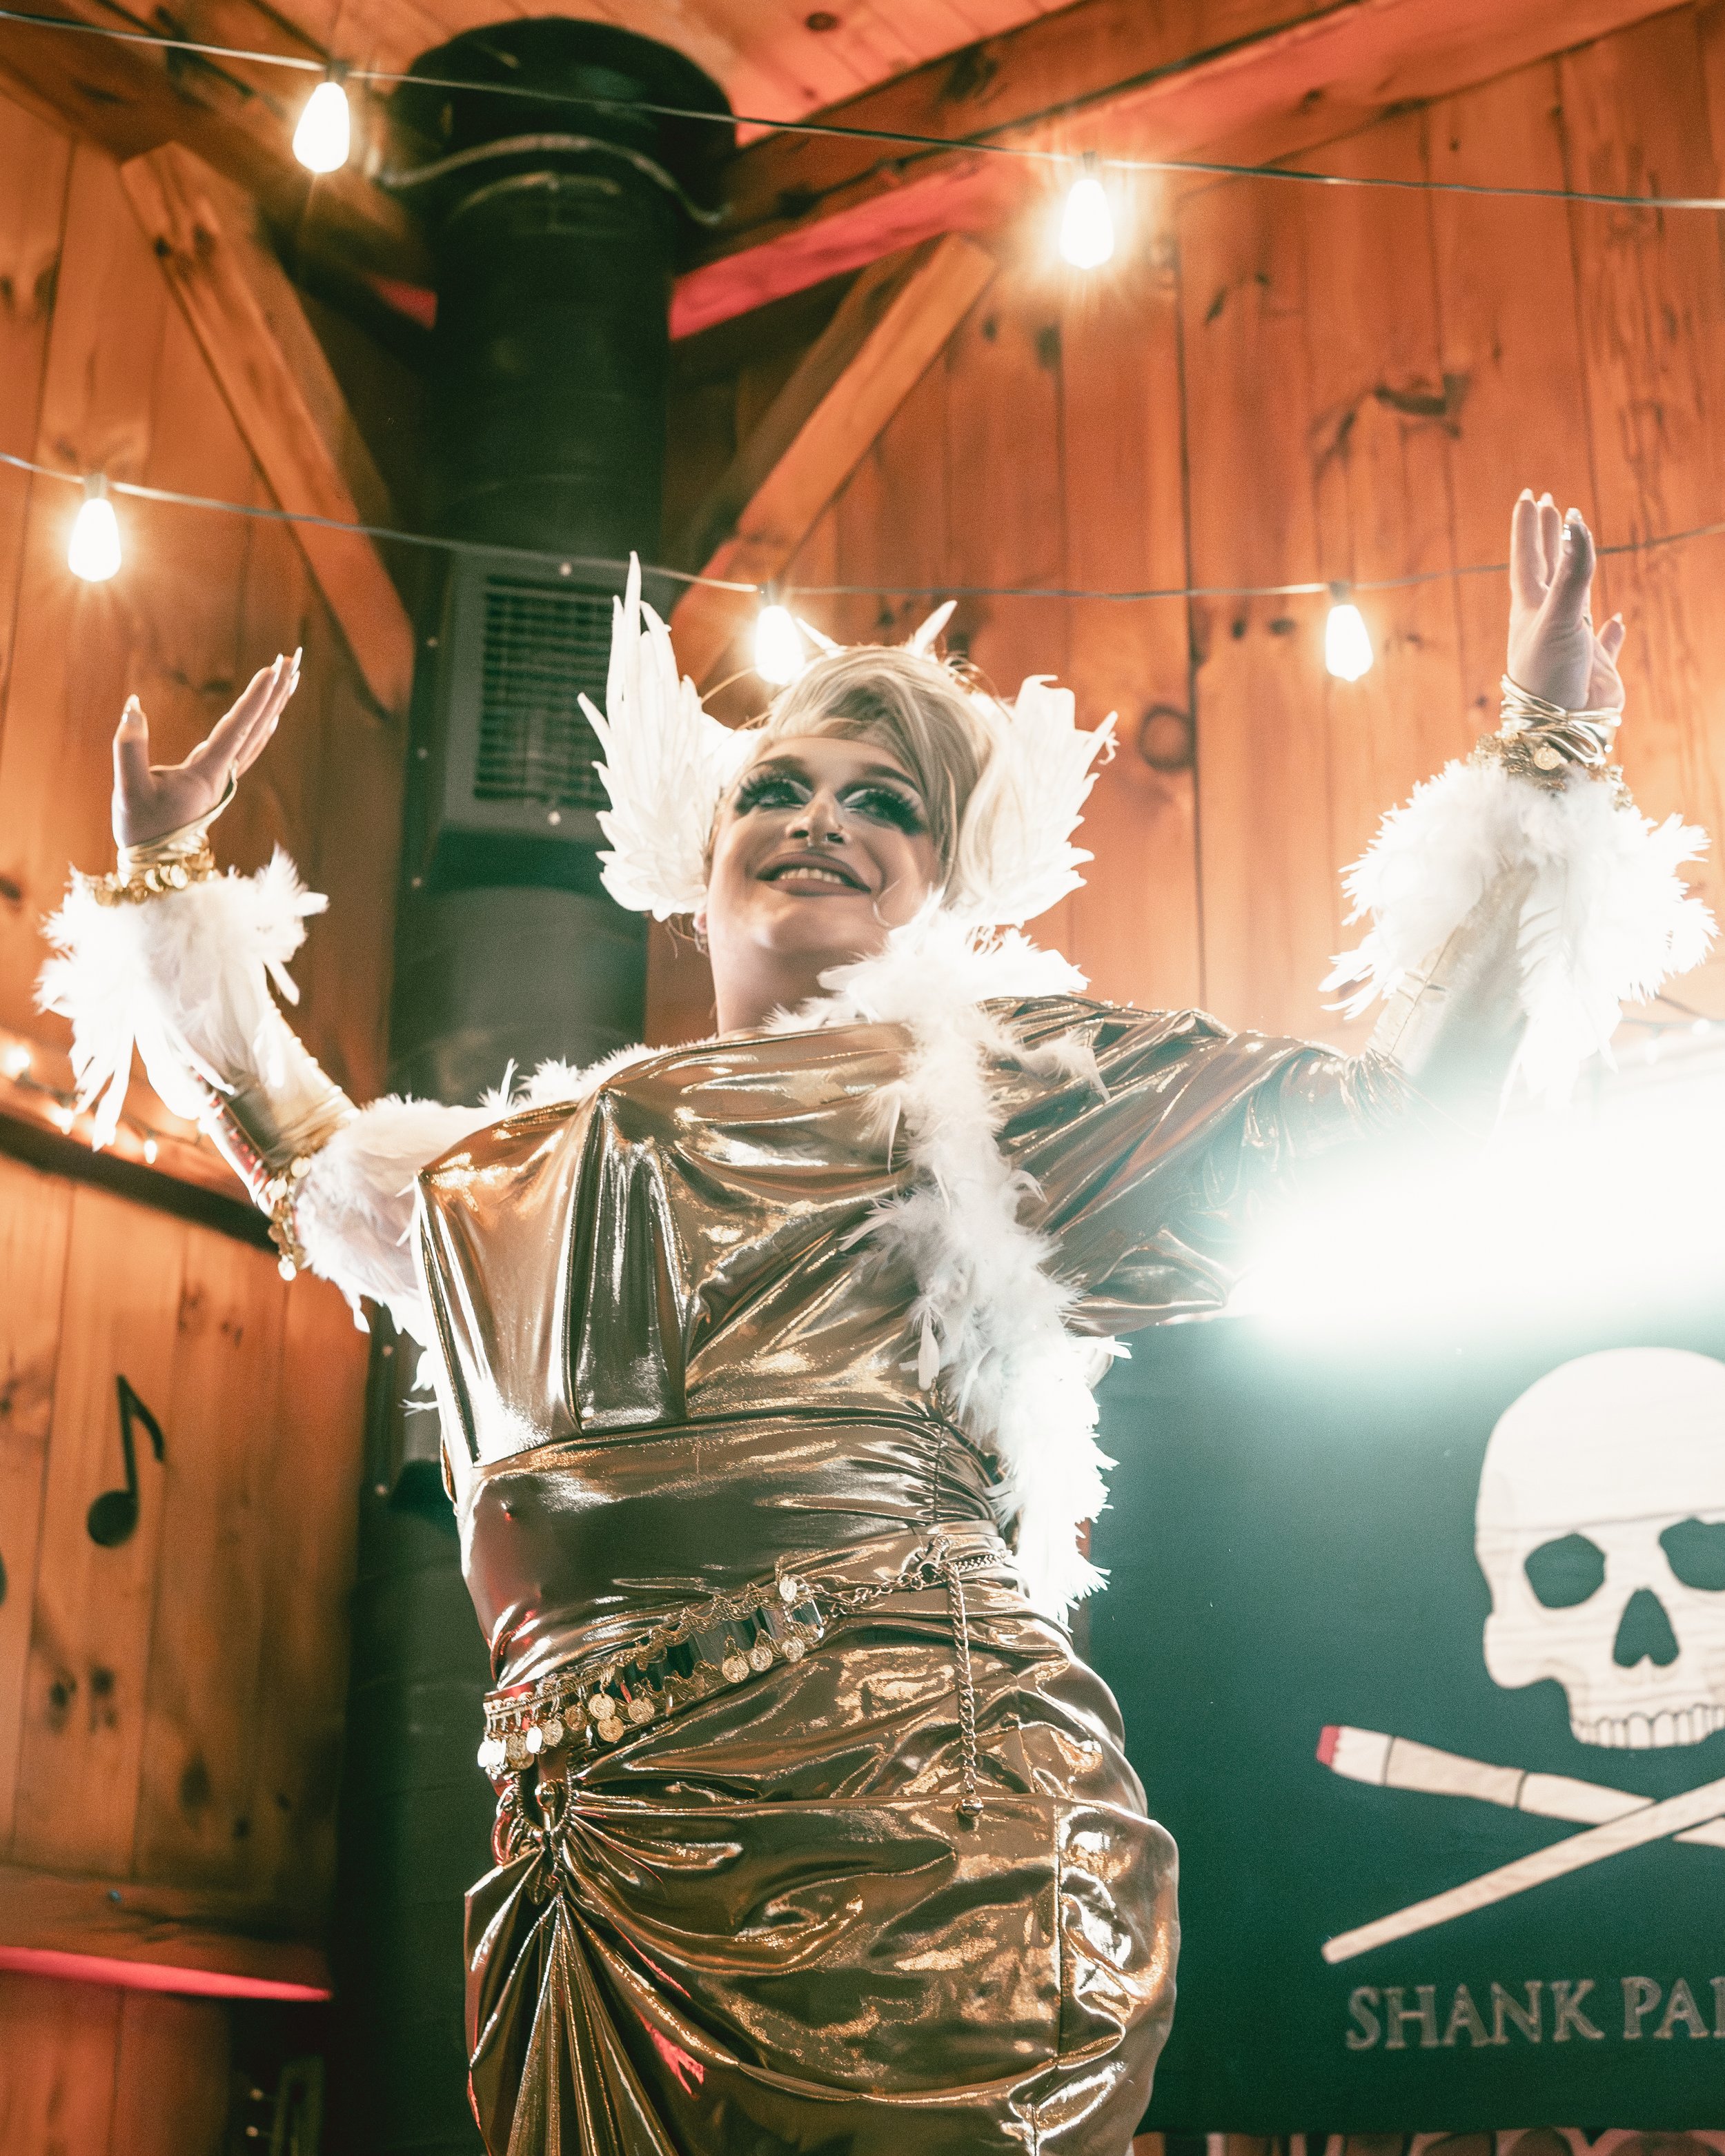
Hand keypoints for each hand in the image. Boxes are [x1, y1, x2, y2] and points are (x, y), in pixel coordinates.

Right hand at [112, 650, 300, 848]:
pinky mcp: (218, 780)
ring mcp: (225, 778)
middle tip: (293, 658)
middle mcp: (225, 774)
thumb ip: (129, 748)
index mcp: (208, 774)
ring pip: (258, 734)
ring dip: (274, 704)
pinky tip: (269, 713)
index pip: (238, 727)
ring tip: (289, 676)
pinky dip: (261, 724)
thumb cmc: (141, 828)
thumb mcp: (129, 789)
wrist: (157, 865)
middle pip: (259, 726)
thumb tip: (132, 707)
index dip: (256, 698)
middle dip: (276, 692)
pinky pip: (248, 745)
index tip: (273, 670)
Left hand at [1506, 491, 1625, 712]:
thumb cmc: (1549, 674)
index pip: (1527, 558)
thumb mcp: (1558, 616)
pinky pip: (1604, 644)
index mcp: (1530, 609)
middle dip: (1548, 538)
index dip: (1529, 527)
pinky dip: (1611, 631)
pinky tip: (1615, 620)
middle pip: (1547, 570)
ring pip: (1575, 599)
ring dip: (1576, 574)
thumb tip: (1573, 521)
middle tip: (1551, 505)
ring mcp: (1572, 643)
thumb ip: (1571, 570)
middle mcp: (1549, 622)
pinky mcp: (1595, 667)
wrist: (1559, 728)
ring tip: (1577, 548)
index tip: (1530, 495)